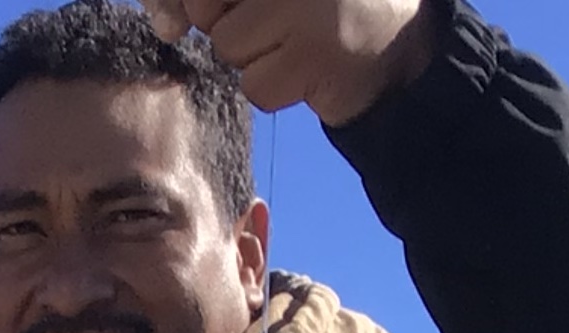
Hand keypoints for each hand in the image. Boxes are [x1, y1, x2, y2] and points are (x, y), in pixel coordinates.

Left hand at [145, 0, 435, 126]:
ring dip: (254, 58)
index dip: (202, 4)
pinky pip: (255, 86)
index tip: (228, 11)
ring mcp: (303, 9)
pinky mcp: (311, 56)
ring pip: (228, 48)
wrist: (400, 44)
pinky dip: (275, 88)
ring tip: (296, 45)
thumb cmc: (325, 9)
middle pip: (205, 7)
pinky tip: (307, 71)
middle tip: (273, 23)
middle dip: (228, 23)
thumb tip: (168, 17)